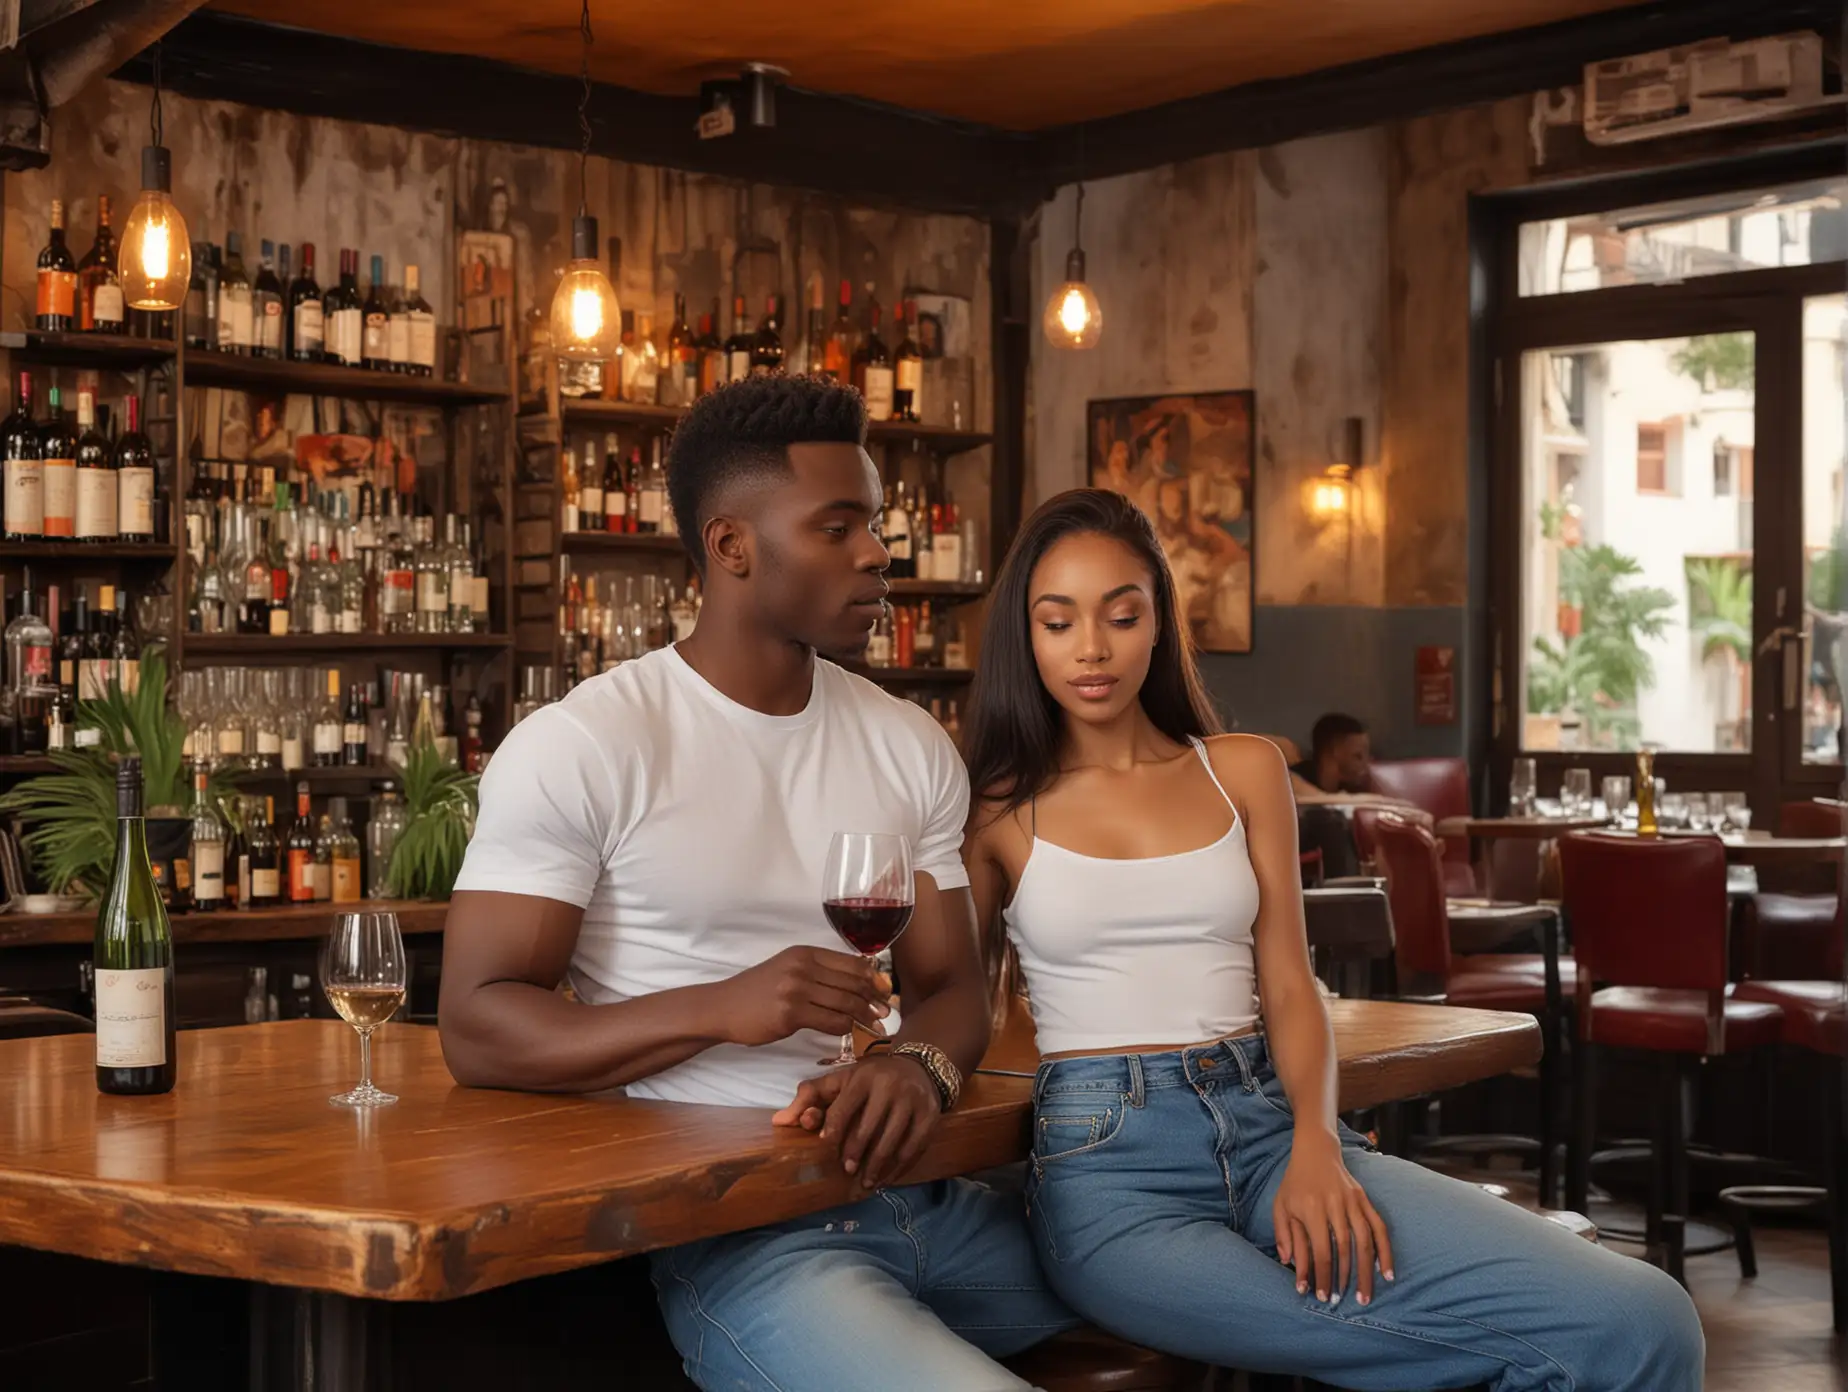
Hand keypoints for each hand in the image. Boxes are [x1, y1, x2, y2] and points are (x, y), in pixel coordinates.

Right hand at [716, 946, 891, 1047]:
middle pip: (853, 983)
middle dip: (874, 1000)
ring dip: (864, 1017)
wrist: (724, 1007)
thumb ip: (818, 971)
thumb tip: (857, 981)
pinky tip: (851, 1033)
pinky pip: (830, 1021)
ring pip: (845, 1003)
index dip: (874, 979)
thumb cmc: (758, 991)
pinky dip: (846, 1028)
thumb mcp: (788, 969)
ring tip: (875, 1027)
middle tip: (886, 1014)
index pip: (852, 963)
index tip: (885, 993)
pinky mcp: (790, 1013)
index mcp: (805, 952)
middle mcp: (802, 966)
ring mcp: (796, 989)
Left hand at [771, 1056, 941, 1189]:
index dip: (833, 1131)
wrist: (920, 1066)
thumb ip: (809, 1097)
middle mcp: (889, 1086)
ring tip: (866, 1182)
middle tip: (846, 1171)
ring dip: (877, 1167)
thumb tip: (778, 1122)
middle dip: (854, 1154)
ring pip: (892, 1142)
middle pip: (868, 1129)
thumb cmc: (871, 1078)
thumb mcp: (841, 1080)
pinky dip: (900, 1168)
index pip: (843, 1109)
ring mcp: (913, 1101)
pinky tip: (888, 1178)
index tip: (826, 1146)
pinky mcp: (930, 1116)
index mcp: (863, 1077)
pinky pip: (914, 1148)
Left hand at [1272, 1133, 1393, 1305]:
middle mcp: (1334, 1205)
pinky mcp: (1364, 1199)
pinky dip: (1385, 1251)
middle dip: (1343, 1279)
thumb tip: (1290, 1267)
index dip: (1322, 1276)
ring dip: (1366, 1272)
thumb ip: (1285, 1237)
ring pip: (1365, 1241)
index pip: (1319, 1251)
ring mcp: (1353, 1201)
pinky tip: (1387, 1272)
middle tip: (1342, 1302)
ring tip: (1366, 1296)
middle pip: (1344, 1249)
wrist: (1315, 1152)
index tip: (1321, 1296)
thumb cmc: (1295, 1183)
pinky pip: (1379, 1227)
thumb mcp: (1281, 1207)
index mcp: (1311, 1209)